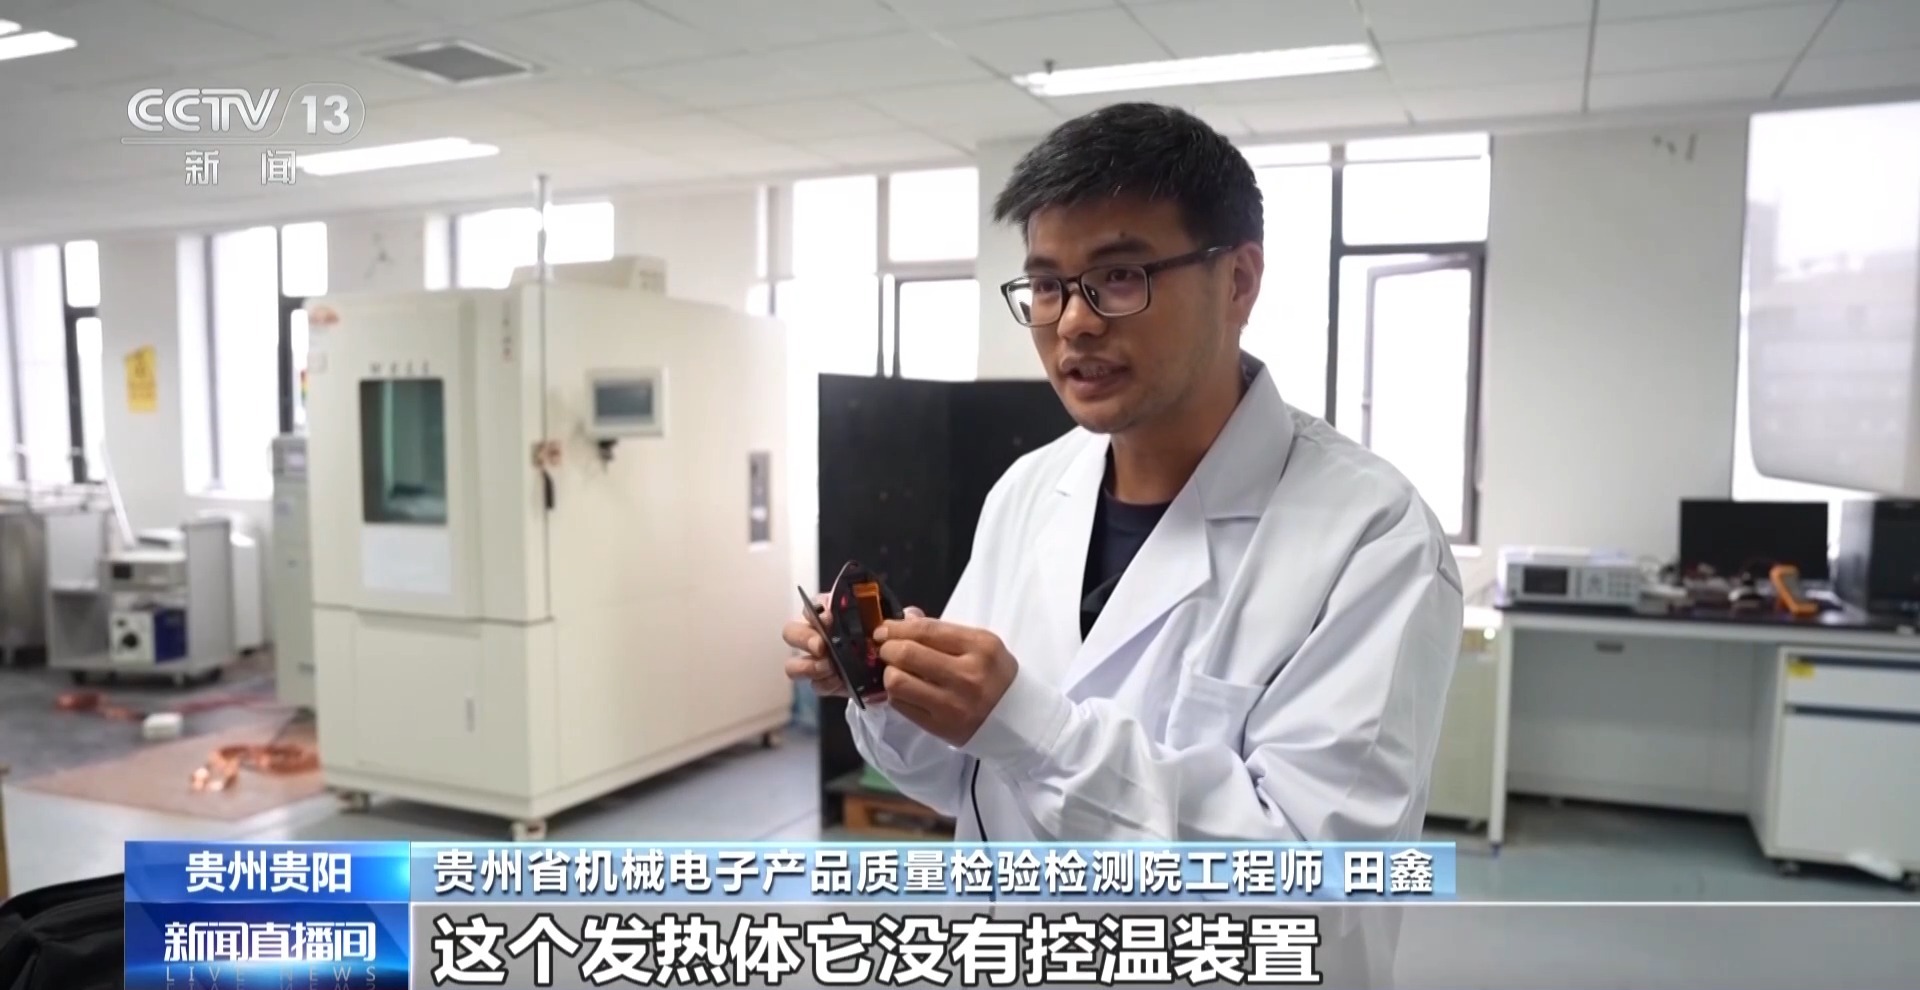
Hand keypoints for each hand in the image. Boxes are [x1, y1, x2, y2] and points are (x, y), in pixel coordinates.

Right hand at [781, 596, 923, 699]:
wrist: (892, 669)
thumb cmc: (887, 638)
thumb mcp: (899, 625)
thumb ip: (905, 618)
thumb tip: (910, 615)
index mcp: (831, 613)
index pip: (812, 605)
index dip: (816, 610)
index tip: (830, 618)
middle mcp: (817, 634)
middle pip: (791, 632)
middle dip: (805, 638)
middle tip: (823, 646)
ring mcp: (816, 661)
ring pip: (793, 664)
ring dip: (809, 666)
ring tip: (830, 668)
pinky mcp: (824, 682)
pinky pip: (814, 685)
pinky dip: (825, 684)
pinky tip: (840, 682)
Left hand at [872, 617, 1017, 746]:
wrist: (1018, 720)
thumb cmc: (995, 676)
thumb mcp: (980, 645)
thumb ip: (942, 630)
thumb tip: (905, 617)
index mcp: (980, 647)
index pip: (927, 631)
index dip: (897, 627)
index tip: (883, 629)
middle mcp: (967, 675)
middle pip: (907, 654)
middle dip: (888, 648)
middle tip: (887, 649)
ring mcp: (952, 704)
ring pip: (897, 682)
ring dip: (890, 673)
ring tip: (898, 671)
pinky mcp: (940, 727)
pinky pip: (901, 705)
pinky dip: (897, 694)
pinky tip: (907, 690)